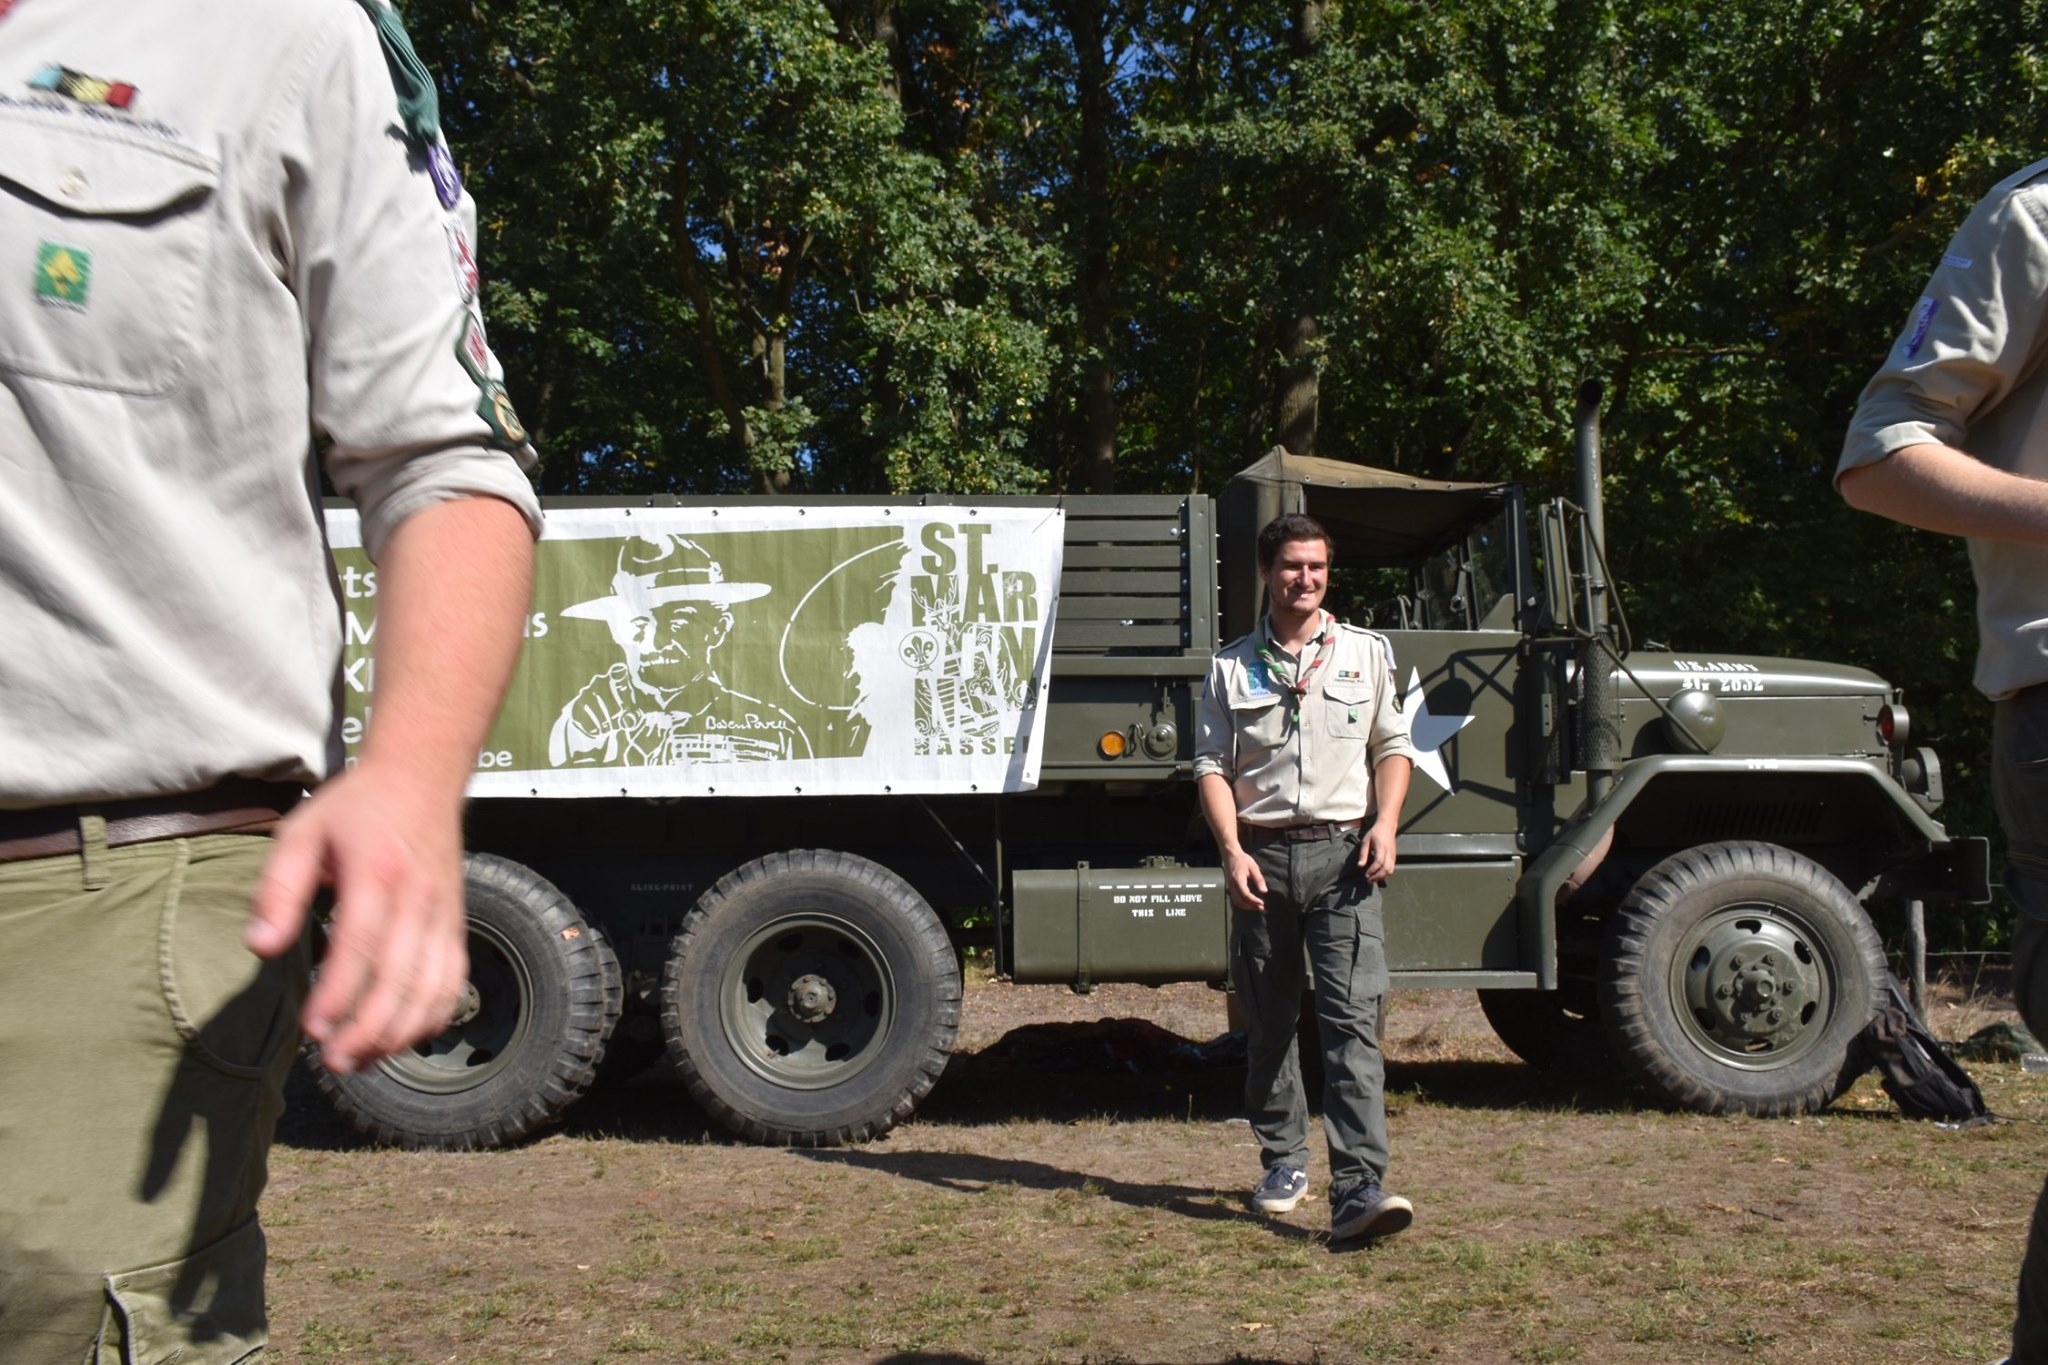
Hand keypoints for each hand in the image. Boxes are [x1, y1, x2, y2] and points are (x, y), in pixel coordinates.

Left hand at [244, 761, 468, 1073]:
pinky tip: (403, 1038)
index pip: (361, 942)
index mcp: (376, 871)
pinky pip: (454, 979)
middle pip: (401, 975)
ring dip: (401, 1031)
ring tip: (362, 1059)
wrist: (422, 775)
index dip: (340, 991)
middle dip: (369, 1027)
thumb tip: (260, 948)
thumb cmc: (353, 808)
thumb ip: (277, 890)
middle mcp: (417, 896)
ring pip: (433, 985)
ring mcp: (443, 912)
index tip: (313, 1028)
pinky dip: (433, 1016)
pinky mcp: (456, 922)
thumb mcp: (300, 833)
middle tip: (335, 1060)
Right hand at [1224, 847, 1267, 911]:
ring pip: (1237, 902)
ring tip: (1257, 907)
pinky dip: (1243, 904)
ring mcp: (1230, 887)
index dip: (1254, 901)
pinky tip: (1250, 903)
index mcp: (1238, 880)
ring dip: (1247, 906)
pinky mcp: (1230, 887)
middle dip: (1251, 906)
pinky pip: (1235, 899)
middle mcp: (1232, 885)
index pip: (1245, 895)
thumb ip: (1259, 879)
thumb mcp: (1253, 867)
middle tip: (1261, 907)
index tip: (1262, 903)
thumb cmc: (1243, 860)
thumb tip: (1264, 891)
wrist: (1230, 855)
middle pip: (1240, 901)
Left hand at [1359, 820, 1398, 880]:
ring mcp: (1393, 855)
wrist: (1387, 827)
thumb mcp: (1366, 841)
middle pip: (1386, 869)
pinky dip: (1386, 874)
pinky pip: (1392, 868)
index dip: (1372, 870)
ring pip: (1390, 870)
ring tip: (1373, 879)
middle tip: (1368, 880)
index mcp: (1381, 847)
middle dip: (1377, 877)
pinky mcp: (1394, 857)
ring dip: (1382, 877)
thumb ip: (1363, 854)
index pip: (1378, 862)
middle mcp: (1389, 852)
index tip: (1366, 875)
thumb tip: (1360, 866)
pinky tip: (1379, 875)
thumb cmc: (1375, 833)